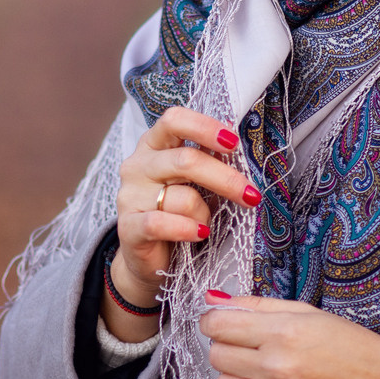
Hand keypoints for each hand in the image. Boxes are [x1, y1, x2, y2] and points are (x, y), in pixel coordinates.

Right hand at [103, 107, 261, 340]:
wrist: (150, 258)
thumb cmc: (179, 213)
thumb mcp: (196, 182)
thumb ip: (209, 160)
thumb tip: (237, 140)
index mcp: (154, 145)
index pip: (173, 120)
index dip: (204, 127)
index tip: (233, 143)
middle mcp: (137, 165)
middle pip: (186, 160)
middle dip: (225, 178)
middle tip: (251, 195)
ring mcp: (129, 195)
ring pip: (182, 197)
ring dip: (204, 214)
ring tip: (204, 226)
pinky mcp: (128, 227)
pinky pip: (161, 223)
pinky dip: (186, 229)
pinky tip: (199, 234)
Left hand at [199, 292, 379, 378]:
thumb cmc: (353, 348)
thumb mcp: (310, 314)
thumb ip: (260, 306)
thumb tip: (215, 301)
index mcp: (282, 331)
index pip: (216, 324)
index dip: (215, 323)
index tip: (224, 327)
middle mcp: (276, 366)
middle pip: (217, 355)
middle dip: (230, 349)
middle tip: (255, 351)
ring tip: (266, 377)